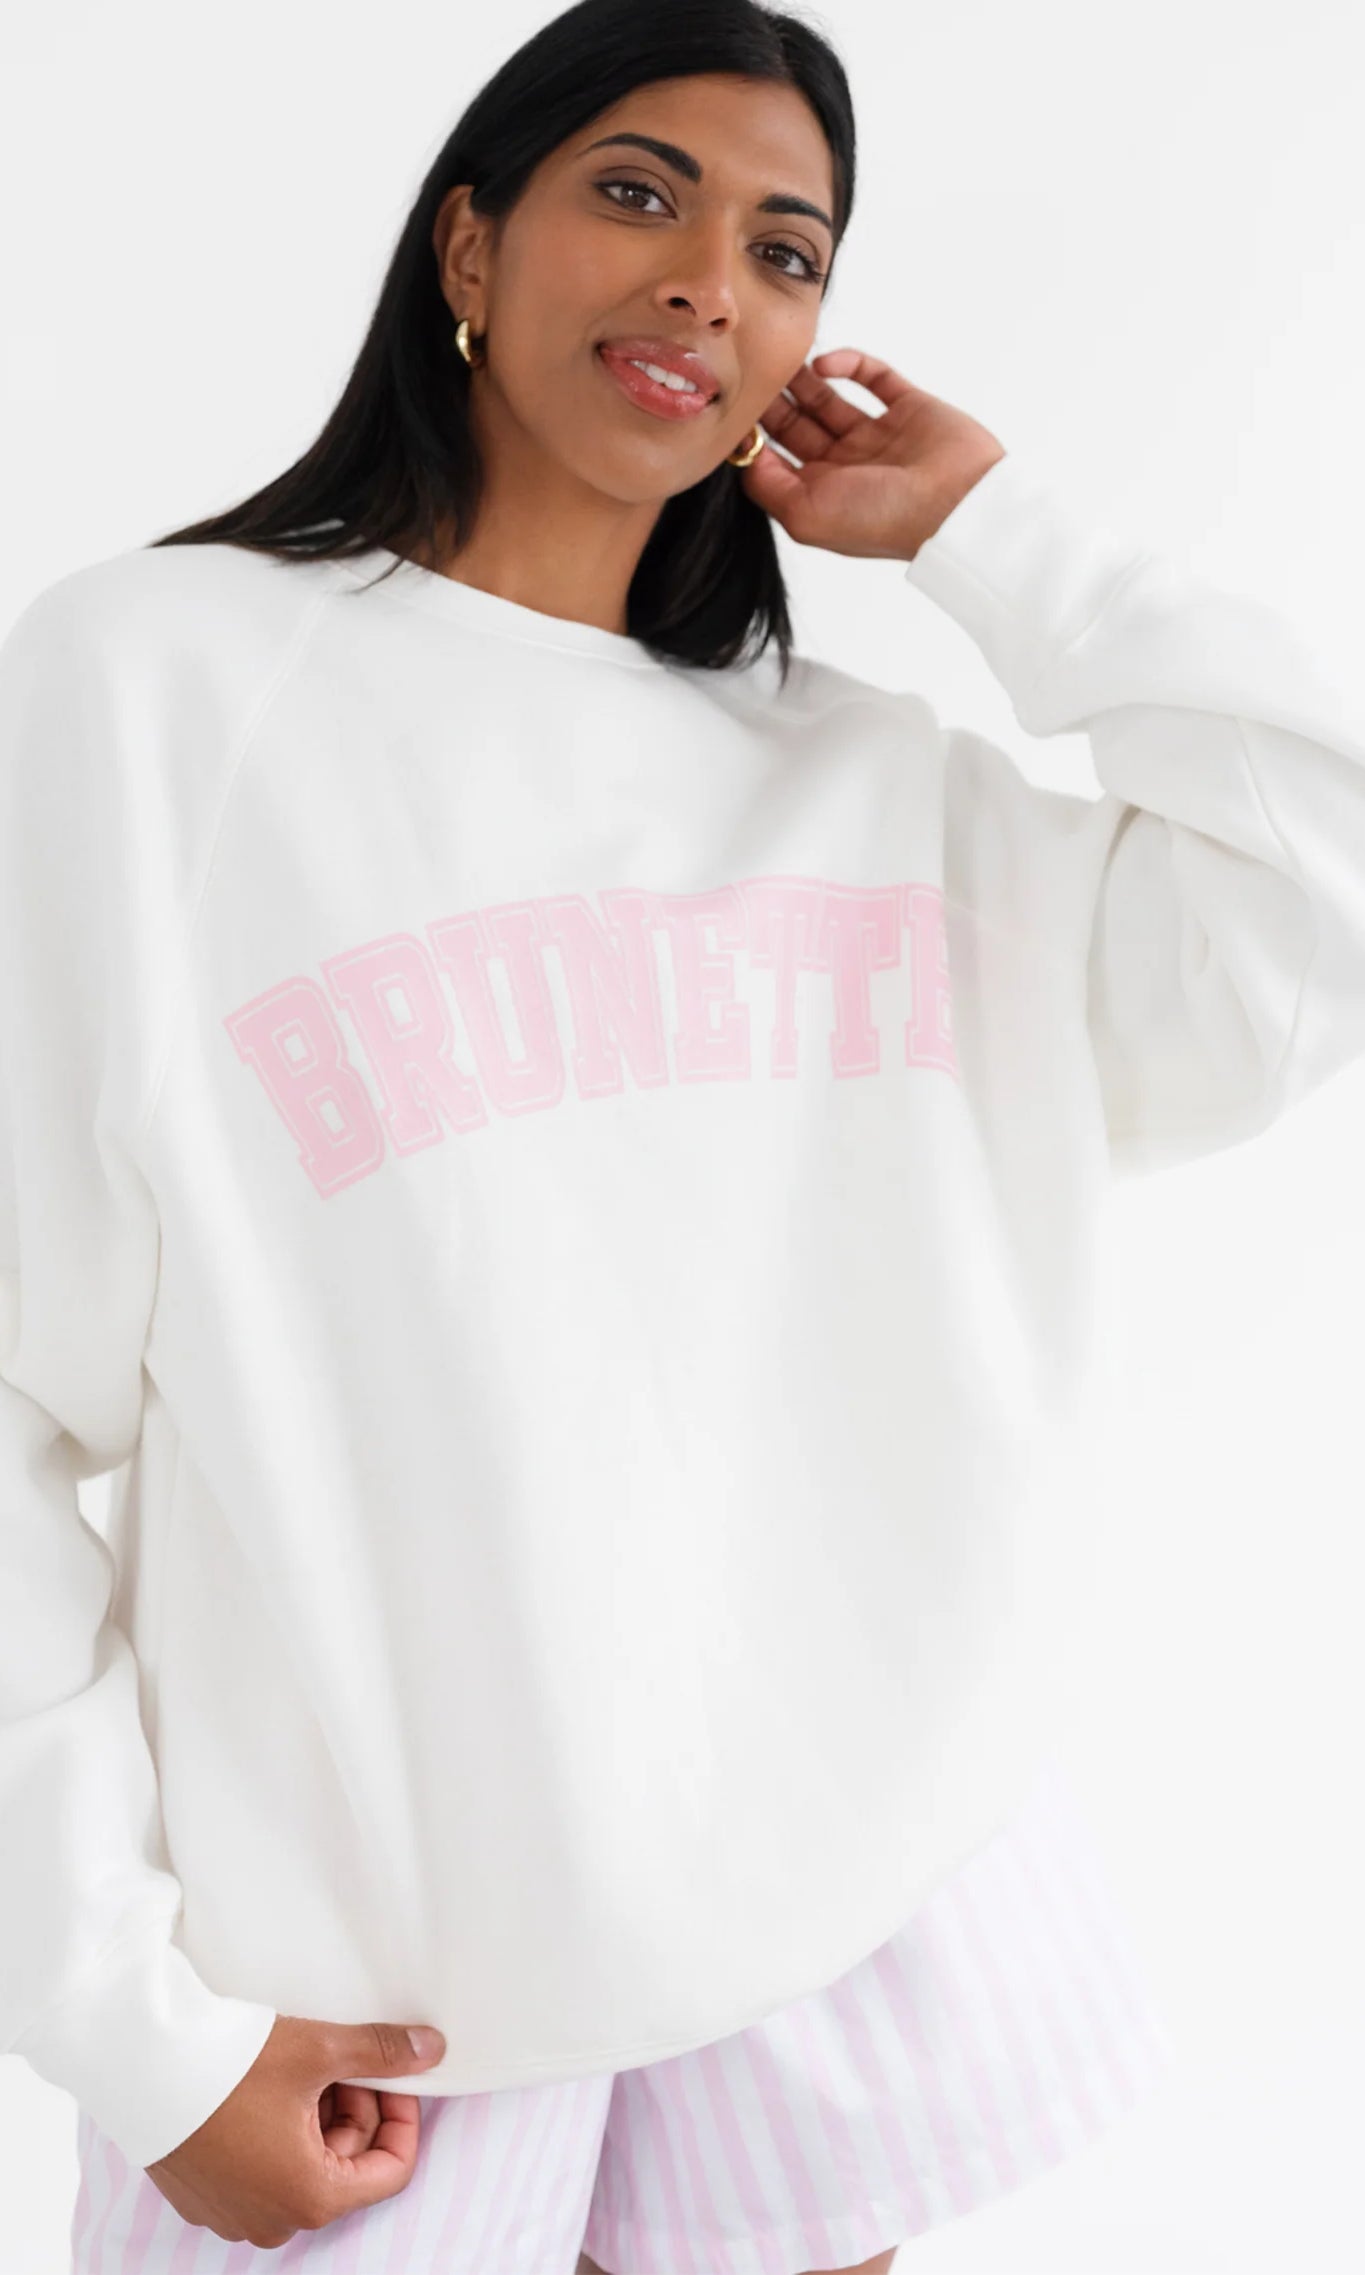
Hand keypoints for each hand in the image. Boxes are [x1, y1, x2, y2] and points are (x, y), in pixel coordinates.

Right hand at [144, 2012, 447, 2248]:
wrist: (141, 2065)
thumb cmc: (232, 2064)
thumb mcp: (319, 2050)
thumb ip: (383, 2053)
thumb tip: (433, 2049)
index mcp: (311, 2198)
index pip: (390, 2171)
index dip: (402, 2117)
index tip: (392, 2074)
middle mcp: (273, 2222)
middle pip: (346, 2166)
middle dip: (354, 2108)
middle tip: (340, 2058)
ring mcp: (234, 2215)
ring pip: (305, 2166)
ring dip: (316, 2117)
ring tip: (301, 2067)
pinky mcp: (204, 2197)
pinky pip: (262, 2171)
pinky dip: (278, 2132)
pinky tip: (265, 2088)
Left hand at [737, 349, 1006, 563]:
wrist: (956, 503)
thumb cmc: (882, 518)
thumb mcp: (806, 516)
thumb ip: (767, 487)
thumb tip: (745, 455)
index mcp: (822, 496)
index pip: (777, 461)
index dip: (754, 437)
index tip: (735, 409)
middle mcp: (847, 467)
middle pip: (798, 427)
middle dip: (774, 403)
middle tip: (753, 374)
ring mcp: (878, 436)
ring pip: (829, 399)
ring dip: (803, 380)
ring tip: (781, 360)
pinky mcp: (908, 407)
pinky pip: (873, 376)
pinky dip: (849, 364)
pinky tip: (824, 364)